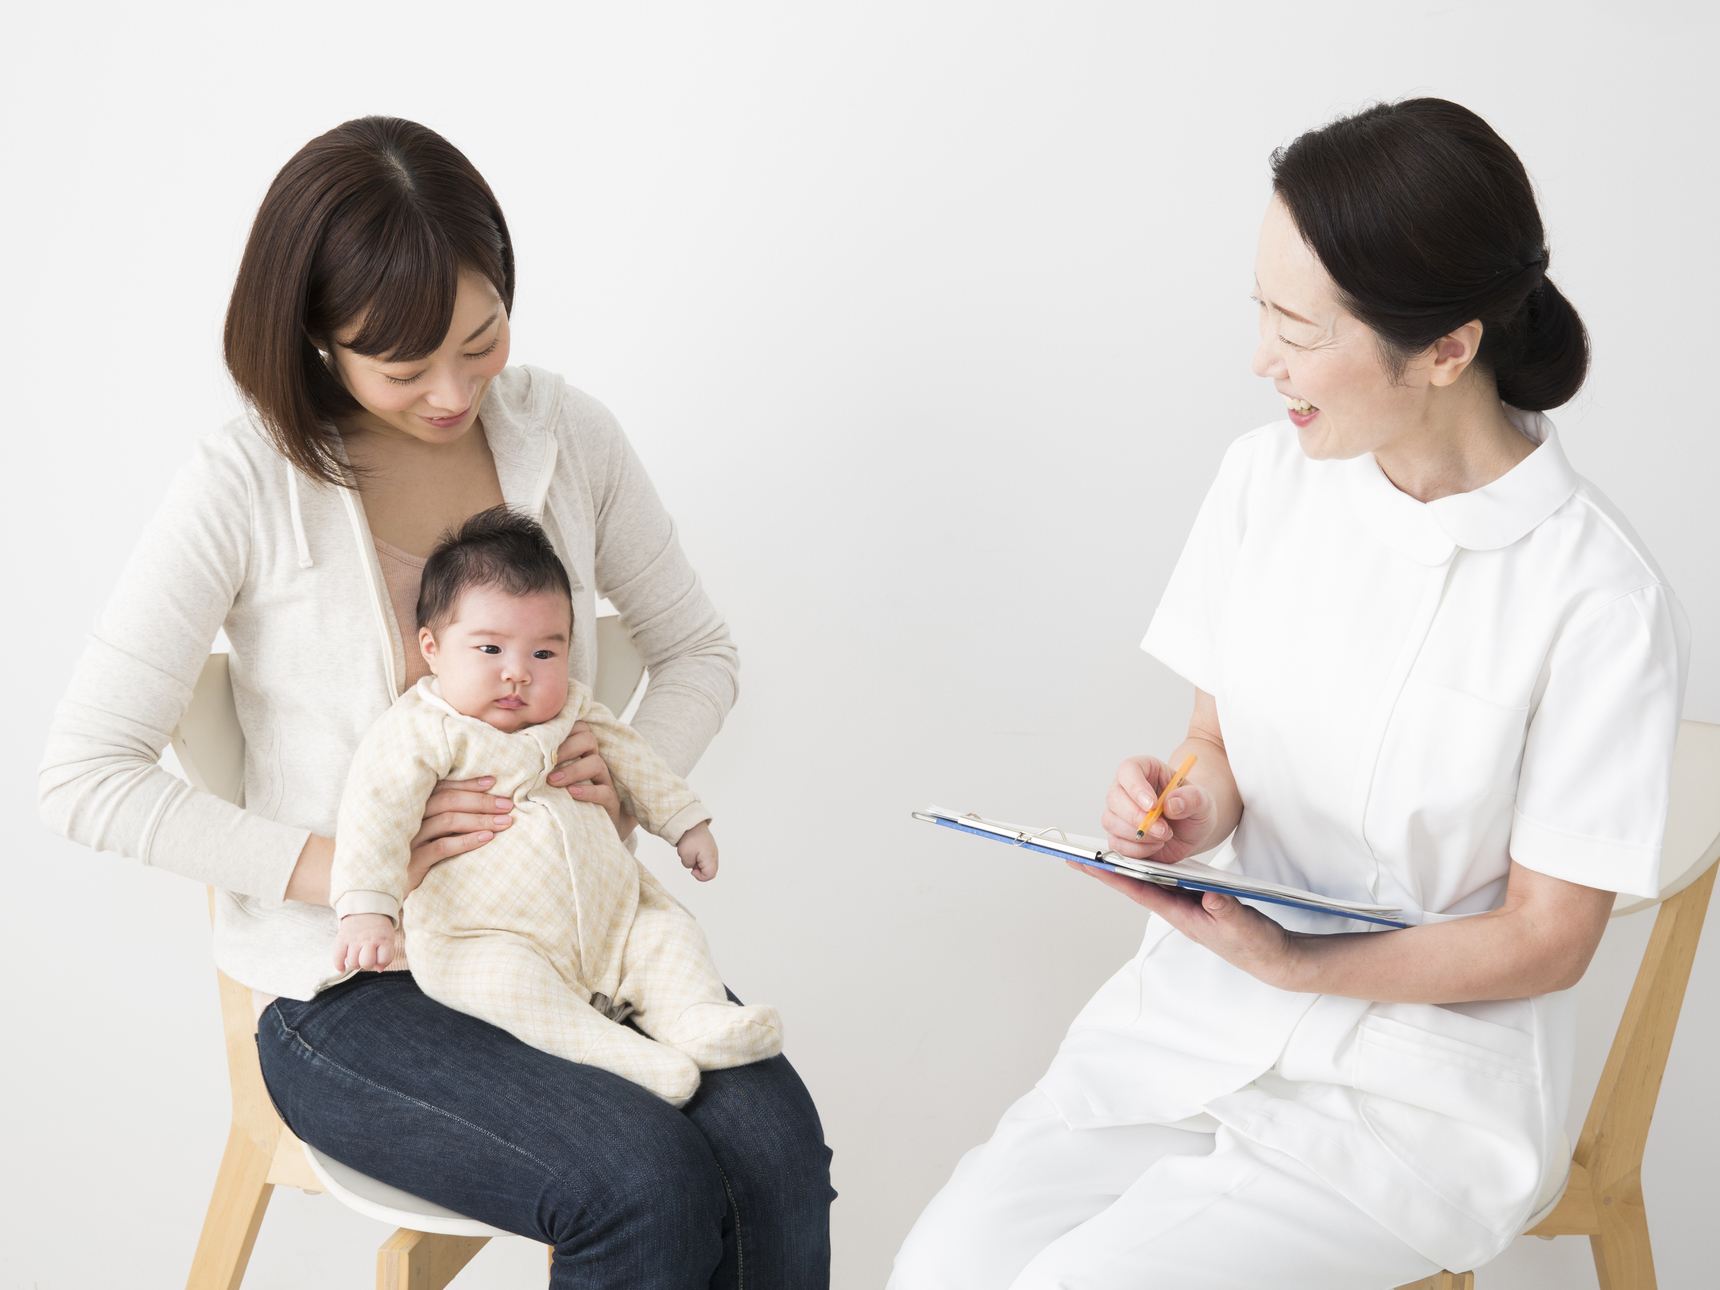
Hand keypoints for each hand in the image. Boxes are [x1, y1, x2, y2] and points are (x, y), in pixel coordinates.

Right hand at [334, 912, 396, 971]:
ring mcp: (354, 939)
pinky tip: (342, 968)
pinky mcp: (341, 939)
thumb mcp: (388, 937)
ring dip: (355, 964)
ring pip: (353, 963)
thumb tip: (379, 970)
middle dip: (367, 964)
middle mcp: (369, 939)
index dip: (382, 962)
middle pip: (366, 963)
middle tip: (367, 958)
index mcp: (384, 938)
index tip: (380, 956)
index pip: (384, 959)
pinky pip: (337, 958)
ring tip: (357, 957)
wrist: (365, 908)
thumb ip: (386, 954)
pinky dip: (339, 966)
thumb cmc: (379, 928)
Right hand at [404, 775, 514, 894]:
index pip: (443, 788)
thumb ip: (448, 815)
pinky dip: (467, 841)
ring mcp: (409, 839)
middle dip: (481, 801)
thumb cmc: (420, 856)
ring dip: (480, 819)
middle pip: (448, 801)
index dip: (469, 784)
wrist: (394, 890)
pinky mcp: (412, 861)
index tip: (493, 782)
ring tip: (505, 822)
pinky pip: (442, 846)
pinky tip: (487, 838)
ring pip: (448, 820)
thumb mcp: (431, 832)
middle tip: (507, 805)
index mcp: (414, 807)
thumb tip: (488, 802)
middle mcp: (409, 818)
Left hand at [548, 721, 636, 839]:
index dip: (562, 730)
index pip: (579, 728)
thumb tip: (512, 747)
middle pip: (588, 739)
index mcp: (582, 752)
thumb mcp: (552, 778)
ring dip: (573, 770)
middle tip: (546, 762)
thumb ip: (538, 762)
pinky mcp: (611, 801)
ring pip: (597, 763)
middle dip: (566, 748)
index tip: (542, 742)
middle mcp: (594, 762)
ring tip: (553, 781)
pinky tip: (571, 793)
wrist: (589, 829)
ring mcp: (604, 780)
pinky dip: (587, 791)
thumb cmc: (562, 798)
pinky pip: (604, 791)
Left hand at [675, 822, 718, 880]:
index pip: (710, 875)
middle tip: (691, 863)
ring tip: (691, 855)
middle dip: (700, 871)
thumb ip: (689, 866)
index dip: (700, 877)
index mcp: (710, 858)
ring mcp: (712, 850)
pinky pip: (706, 857)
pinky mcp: (709, 847)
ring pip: (708, 864)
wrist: (691, 823)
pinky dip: (699, 857)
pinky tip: (693, 851)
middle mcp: (714, 855)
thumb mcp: (685, 856)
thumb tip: (693, 865)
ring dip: (699, 864)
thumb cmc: (690, 838)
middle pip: (711, 871)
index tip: (692, 870)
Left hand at [1069, 861, 1297, 986]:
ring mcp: (1186, 906)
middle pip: (1136, 886)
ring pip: (1149, 883)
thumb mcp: (1244, 927)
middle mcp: (1178, 910)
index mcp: (1182, 915)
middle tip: (1077, 855)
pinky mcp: (1197, 900)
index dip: (1113, 876)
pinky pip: (1166, 881)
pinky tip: (1143, 857)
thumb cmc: (1256, 945)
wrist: (1272, 956)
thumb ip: (1228, 911)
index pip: (1140, 892)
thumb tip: (1211, 895)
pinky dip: (1151, 869)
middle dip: (1108, 870)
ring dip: (1126, 868)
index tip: (1087, 863)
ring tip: (1099, 852)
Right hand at [1101, 755, 1218, 862]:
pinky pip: (1116, 844)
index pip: (1128, 770)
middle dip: (1138, 818)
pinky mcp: (1119, 835)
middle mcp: (1127, 789)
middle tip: (1163, 829)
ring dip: (1139, 835)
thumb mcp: (1202, 800)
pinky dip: (1137, 850)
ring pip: (1111, 821)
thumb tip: (1171, 803)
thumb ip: (1191, 798)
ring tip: (1164, 835)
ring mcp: (1120, 813)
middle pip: (1114, 798)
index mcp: (1145, 770)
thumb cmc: (1193, 807)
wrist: (1193, 829)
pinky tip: (1156, 845)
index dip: (1136, 787)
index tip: (1152, 805)